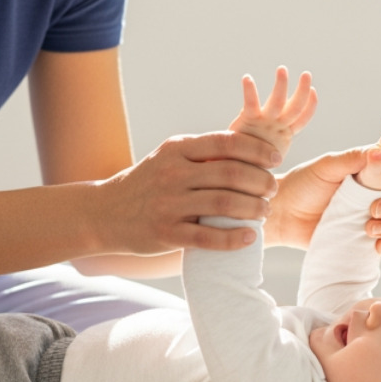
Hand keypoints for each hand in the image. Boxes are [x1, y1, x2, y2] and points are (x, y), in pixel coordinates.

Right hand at [96, 131, 281, 253]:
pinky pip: (208, 237)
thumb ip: (203, 152)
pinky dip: (233, 238)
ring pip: (225, 203)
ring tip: (264, 211)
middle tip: (273, 189)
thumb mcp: (170, 157)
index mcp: (177, 149)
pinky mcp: (166, 234)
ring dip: (253, 208)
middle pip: (231, 174)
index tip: (276, 158)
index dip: (257, 150)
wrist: (105, 213)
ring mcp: (169, 204)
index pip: (227, 143)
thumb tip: (250, 148)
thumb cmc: (148, 182)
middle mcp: (173, 174)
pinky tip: (249, 237)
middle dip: (261, 181)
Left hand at [229, 66, 317, 156]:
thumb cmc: (248, 163)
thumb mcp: (266, 151)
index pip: (302, 119)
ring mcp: (264, 125)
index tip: (314, 91)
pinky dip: (250, 90)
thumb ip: (271, 139)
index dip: (310, 106)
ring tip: (282, 69)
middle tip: (306, 74)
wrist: (232, 175)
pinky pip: (251, 103)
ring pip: (278, 102)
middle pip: (296, 108)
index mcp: (284, 135)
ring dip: (281, 85)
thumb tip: (276, 132)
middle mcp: (277, 129)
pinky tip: (247, 78)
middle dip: (302, 90)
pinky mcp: (248, 122)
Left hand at [266, 120, 380, 256]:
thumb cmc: (302, 184)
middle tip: (375, 208)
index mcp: (370, 171)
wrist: (281, 214)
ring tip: (369, 229)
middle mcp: (374, 192)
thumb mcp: (327, 166)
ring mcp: (370, 217)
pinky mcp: (363, 239)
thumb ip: (354, 158)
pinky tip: (380, 247)